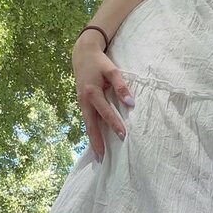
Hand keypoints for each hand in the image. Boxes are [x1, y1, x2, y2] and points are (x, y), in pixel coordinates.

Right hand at [72, 36, 134, 160]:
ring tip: (99, 155)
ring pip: (87, 125)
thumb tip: (130, 104)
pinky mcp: (82, 103)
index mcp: (92, 92)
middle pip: (90, 125)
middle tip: (102, 158)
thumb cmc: (99, 62)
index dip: (114, 124)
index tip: (123, 135)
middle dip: (97, 142)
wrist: (82, 54)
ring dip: (93, 139)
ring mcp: (81, 103)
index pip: (105, 112)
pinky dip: (91, 131)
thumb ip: (121, 86)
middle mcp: (84, 101)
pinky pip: (87, 120)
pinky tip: (96, 141)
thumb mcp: (112, 70)